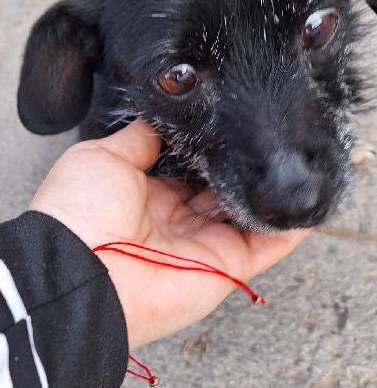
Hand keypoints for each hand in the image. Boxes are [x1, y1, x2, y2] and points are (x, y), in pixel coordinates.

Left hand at [30, 121, 309, 348]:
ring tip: (297, 153)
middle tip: (273, 134)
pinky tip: (309, 191)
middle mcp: (177, 222)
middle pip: (225, 189)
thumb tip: (164, 115)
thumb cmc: (79, 212)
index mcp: (146, 196)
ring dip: (273, 187)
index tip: (238, 120)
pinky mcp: (226, 268)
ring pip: (250, 213)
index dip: (215, 147)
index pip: (192, 169)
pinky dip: (291, 224)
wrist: (77, 272)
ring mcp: (203, 246)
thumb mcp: (102, 156)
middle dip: (247, 164)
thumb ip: (141, 138)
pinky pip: (268, 245)